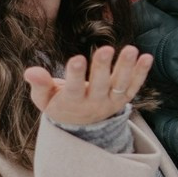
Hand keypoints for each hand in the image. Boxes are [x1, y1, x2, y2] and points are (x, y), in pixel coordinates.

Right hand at [23, 45, 152, 126]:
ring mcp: (110, 101)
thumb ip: (39, 85)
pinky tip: (147, 57)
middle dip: (102, 67)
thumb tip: (30, 71)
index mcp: (72, 103)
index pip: (74, 89)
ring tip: (131, 49)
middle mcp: (94, 103)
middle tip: (106, 49)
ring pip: (120, 85)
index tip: (76, 59)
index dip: (75, 75)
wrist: (80, 127)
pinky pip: (134, 86)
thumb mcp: (44, 99)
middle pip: (100, 85)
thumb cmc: (59, 105)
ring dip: (127, 67)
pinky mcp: (122, 99)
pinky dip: (141, 73)